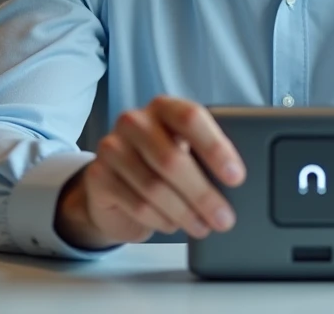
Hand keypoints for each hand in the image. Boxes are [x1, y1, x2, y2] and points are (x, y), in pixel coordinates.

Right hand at [55, 96, 245, 249]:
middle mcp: (135, 121)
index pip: (191, 118)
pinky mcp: (98, 175)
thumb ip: (205, 157)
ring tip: (202, 226)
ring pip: (154, 187)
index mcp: (164, 107)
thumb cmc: (161, 164)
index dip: (215, 148)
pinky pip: (136, 204)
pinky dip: (160, 220)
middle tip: (224, 218)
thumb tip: (236, 182)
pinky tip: (173, 225)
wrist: (115, 185)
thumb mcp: (185, 151)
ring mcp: (112, 147)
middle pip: (172, 159)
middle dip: (203, 194)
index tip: (235, 177)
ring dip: (184, 213)